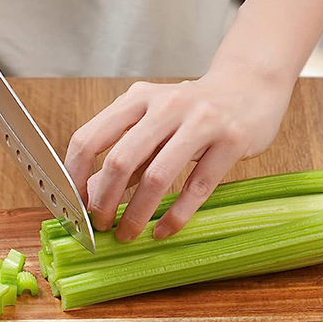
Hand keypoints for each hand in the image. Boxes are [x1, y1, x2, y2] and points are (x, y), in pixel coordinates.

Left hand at [65, 58, 295, 240]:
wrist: (250, 87)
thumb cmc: (193, 111)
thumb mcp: (153, 123)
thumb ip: (125, 155)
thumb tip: (90, 194)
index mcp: (137, 99)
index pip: (89, 138)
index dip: (75, 176)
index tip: (72, 205)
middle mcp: (166, 106)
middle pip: (121, 160)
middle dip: (104, 201)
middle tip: (99, 226)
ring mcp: (201, 121)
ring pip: (158, 176)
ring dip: (136, 213)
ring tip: (126, 234)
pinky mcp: (231, 140)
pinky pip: (197, 187)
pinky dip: (175, 216)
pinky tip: (163, 231)